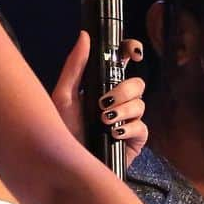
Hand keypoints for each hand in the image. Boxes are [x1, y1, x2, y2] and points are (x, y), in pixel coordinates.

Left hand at [51, 32, 147, 169]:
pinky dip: (128, 128)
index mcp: (101, 86)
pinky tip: (114, 134)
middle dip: (123, 90)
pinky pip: (142, 126)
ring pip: (140, 103)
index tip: (133, 53)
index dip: (132, 52)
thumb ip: (75, 67)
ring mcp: (128, 120)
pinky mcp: (135, 140)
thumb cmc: (61, 133)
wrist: (67, 168)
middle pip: (137, 82)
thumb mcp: (62, 98)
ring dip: (123, 110)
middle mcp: (117, 101)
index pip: (123, 62)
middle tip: (104, 102)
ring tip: (104, 121)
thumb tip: (85, 35)